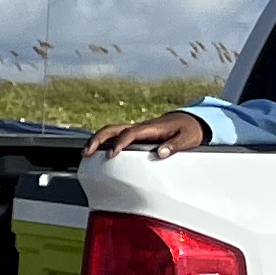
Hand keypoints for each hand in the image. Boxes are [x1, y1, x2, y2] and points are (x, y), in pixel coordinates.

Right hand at [90, 109, 211, 157]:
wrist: (190, 119)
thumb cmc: (189, 129)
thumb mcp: (188, 138)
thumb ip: (174, 146)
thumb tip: (160, 153)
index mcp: (151, 128)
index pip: (130, 133)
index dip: (120, 143)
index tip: (112, 155)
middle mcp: (140, 127)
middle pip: (112, 129)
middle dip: (97, 139)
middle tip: (87, 153)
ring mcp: (135, 130)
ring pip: (110, 131)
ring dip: (96, 140)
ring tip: (85, 154)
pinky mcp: (135, 135)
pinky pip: (114, 136)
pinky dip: (102, 142)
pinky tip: (96, 152)